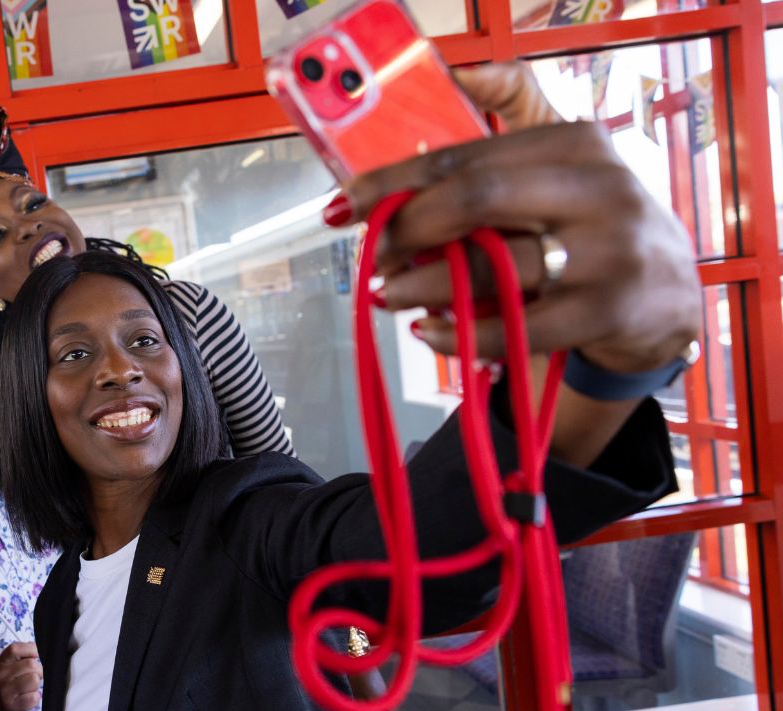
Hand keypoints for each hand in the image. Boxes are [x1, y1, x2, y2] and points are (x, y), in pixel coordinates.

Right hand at [0, 641, 42, 710]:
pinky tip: (27, 700)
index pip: (15, 649)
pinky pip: (34, 697)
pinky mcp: (12, 706)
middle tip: (35, 677)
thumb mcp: (8, 670)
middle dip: (39, 671)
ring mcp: (5, 692)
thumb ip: (20, 658)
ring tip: (29, 689)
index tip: (37, 655)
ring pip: (34, 680)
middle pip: (31, 665)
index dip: (31, 649)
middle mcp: (0, 676)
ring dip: (36, 686)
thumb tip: (38, 648)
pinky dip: (35, 698)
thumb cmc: (9, 687)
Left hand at [338, 64, 699, 375]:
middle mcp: (598, 188)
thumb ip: (515, 112)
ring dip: (424, 283)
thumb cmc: (592, 225)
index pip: (466, 157)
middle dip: (407, 227)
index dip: (394, 181)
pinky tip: (429, 330)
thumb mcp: (567, 161)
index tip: (347, 203)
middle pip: (477, 198)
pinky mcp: (610, 309)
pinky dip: (461, 332)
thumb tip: (456, 73)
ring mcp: (609, 251)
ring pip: (494, 264)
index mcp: (576, 143)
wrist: (667, 298)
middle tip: (373, 253)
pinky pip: (517, 326)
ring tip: (388, 294)